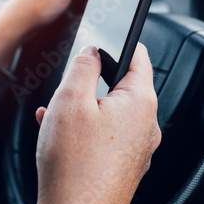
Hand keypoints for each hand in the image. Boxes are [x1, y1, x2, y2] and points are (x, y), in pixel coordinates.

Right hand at [35, 44, 160, 203]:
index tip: (109, 36)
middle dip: (92, 82)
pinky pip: (107, 136)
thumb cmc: (74, 166)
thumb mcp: (70, 101)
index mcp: (140, 103)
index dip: (121, 42)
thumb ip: (83, 67)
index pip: (139, 57)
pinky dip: (86, 129)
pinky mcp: (125, 165)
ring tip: (57, 115)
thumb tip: (91, 52)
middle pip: (121, 86)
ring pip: (110, 112)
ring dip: (83, 107)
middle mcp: (146, 126)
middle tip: (68, 88)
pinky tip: (61, 134)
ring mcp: (137, 148)